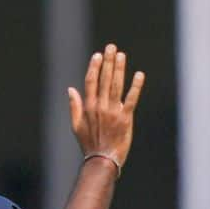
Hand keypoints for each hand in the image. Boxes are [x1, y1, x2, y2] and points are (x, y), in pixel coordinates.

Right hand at [67, 43, 144, 169]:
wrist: (102, 161)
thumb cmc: (89, 145)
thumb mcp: (76, 126)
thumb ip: (74, 106)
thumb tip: (70, 89)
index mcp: (88, 107)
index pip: (91, 81)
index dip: (94, 67)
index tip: (98, 55)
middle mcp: (100, 107)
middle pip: (104, 79)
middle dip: (108, 62)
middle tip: (111, 47)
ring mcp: (113, 112)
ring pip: (116, 86)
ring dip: (119, 69)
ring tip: (121, 55)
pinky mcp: (126, 119)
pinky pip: (131, 99)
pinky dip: (135, 87)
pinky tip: (139, 75)